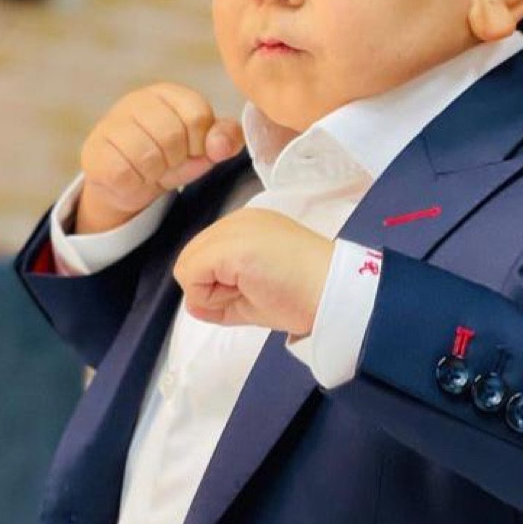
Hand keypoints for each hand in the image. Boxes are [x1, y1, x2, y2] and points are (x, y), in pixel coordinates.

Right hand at [78, 82, 244, 230]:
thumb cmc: (170, 158)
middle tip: (167, 162)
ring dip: (154, 173)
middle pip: (173, 136)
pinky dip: (133, 183)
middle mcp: (137, 101)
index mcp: (168, 93)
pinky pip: (124, 173)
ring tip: (149, 169)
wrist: (127, 181)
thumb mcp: (203, 148)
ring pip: (148, 156)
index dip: (199, 143)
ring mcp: (111, 123)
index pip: (198, 116)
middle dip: (176, 159)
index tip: (190, 150)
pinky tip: (131, 176)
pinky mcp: (94, 150)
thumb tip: (220, 146)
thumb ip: (226, 139)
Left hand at [172, 209, 334, 336]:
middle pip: (191, 262)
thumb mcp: (253, 295)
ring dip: (212, 293)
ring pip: (188, 269)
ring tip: (252, 291)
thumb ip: (220, 294)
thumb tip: (192, 303)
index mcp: (247, 228)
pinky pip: (191, 276)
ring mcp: (232, 229)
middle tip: (253, 292)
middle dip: (212, 289)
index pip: (205, 260)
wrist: (334, 292)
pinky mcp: (229, 245)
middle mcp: (237, 221)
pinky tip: (244, 291)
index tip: (256, 290)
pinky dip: (209, 296)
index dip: (218, 286)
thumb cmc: (304, 295)